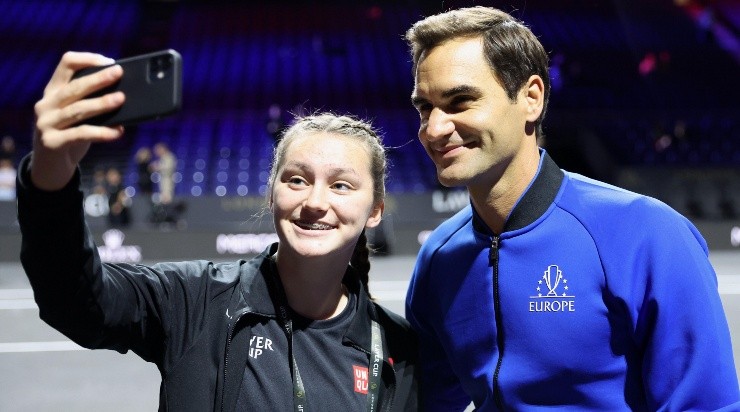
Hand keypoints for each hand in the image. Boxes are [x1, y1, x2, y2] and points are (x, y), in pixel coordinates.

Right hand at [31, 51, 125, 190]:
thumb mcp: (78, 116)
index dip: (87, 59)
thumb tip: (124, 95)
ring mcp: (46, 123)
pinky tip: (118, 131)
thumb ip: (92, 103)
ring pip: (77, 110)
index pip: (65, 64)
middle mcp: (46, 104)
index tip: (109, 62)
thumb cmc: (71, 134)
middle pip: (74, 87)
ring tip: (121, 99)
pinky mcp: (51, 142)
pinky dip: (101, 132)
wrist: (50, 166)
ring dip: (101, 103)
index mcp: (53, 91)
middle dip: (98, 79)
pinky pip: (80, 134)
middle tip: (119, 72)